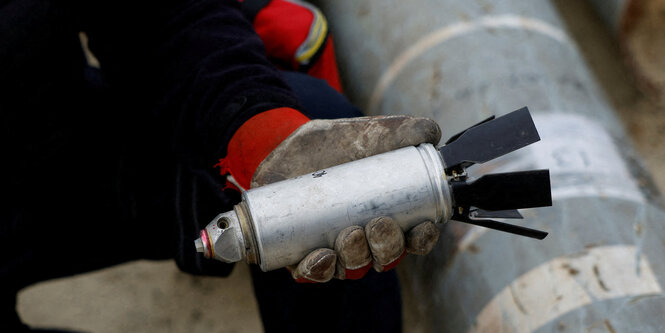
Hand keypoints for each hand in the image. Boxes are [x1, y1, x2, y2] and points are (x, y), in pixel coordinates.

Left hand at [252, 116, 441, 281]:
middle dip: (386, 248)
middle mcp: (365, 239)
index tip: (420, 228)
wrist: (289, 140)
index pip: (413, 238)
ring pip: (351, 267)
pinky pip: (310, 273)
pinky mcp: (300, 252)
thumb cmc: (338, 142)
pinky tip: (321, 257)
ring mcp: (334, 248)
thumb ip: (405, 129)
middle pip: (385, 257)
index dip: (421, 239)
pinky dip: (317, 270)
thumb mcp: (371, 132)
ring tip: (349, 235)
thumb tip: (433, 133)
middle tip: (377, 225)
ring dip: (355, 258)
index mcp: (390, 216)